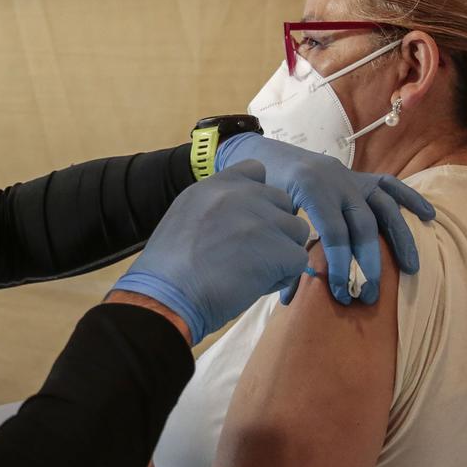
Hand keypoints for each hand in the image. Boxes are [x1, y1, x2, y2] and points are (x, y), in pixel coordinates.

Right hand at [111, 160, 308, 343]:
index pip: (257, 171)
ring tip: (252, 271)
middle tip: (248, 254)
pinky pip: (298, 260)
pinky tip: (254, 285)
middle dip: (273, 228)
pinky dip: (281, 277)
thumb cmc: (170, 268)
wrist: (167, 295)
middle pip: (283, 203)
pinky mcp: (278, 249)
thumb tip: (243, 214)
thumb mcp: (186, 216)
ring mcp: (262, 220)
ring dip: (281, 253)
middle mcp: (242, 195)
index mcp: (216, 185)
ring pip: (296, 231)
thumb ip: (217, 206)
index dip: (260, 197)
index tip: (247, 221)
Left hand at [215, 133, 434, 305]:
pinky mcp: (360, 177)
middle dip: (368, 263)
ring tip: (411, 268)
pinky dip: (410, 199)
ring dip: (399, 238)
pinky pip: (390, 185)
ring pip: (384, 207)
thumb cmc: (266, 191)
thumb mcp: (269, 217)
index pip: (334, 232)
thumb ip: (283, 253)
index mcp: (312, 189)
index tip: (341, 291)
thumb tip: (291, 299)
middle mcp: (337, 181)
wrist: (268, 156)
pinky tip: (429, 217)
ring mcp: (352, 177)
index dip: (340, 264)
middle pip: (363, 225)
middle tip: (369, 295)